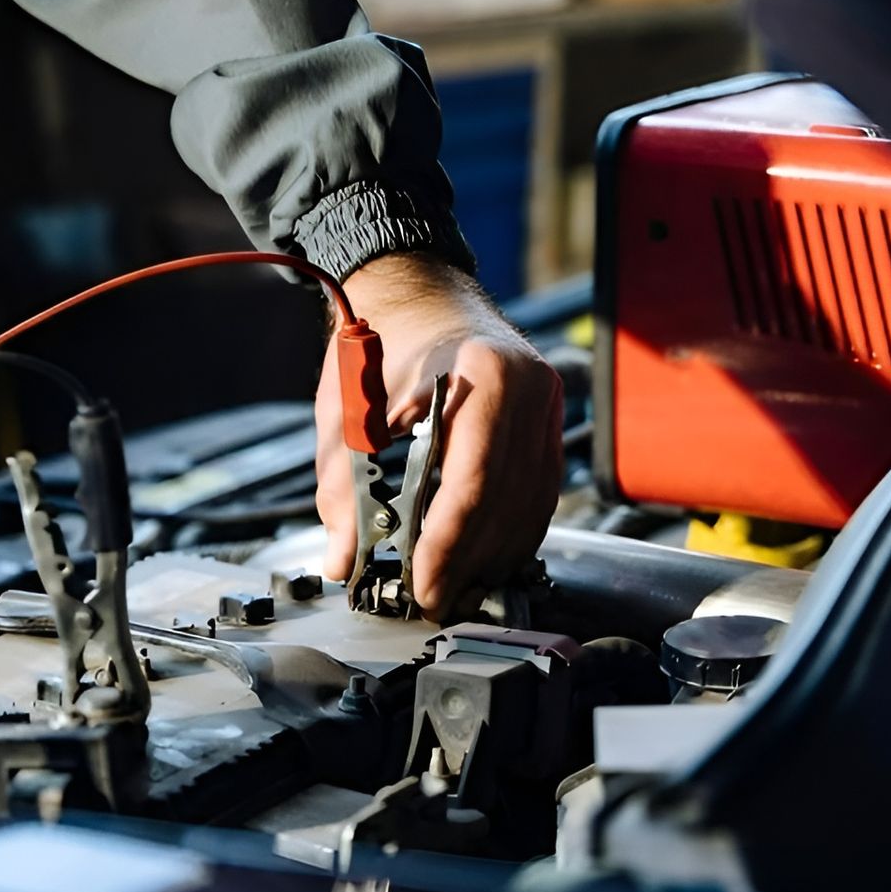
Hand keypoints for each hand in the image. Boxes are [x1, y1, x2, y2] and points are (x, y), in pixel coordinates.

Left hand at [315, 254, 563, 620]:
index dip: (447, 542)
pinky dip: (511, 532)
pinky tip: (483, 558)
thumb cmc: (384, 338)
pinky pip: (539, 493)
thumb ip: (344, 483)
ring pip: (530, 504)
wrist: (418, 292)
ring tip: (454, 588)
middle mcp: (528, 388)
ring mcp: (546, 405)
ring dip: (493, 555)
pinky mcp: (548, 424)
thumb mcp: (349, 406)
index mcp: (483, 373)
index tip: (422, 581)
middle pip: (506, 500)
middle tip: (432, 598)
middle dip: (468, 560)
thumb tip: (343, 555)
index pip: (472, 479)